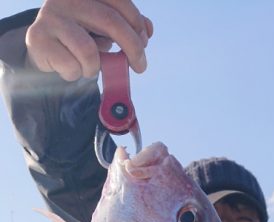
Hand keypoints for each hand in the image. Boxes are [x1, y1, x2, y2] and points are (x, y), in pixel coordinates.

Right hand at [25, 0, 152, 80]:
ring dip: (95, 68)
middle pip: (110, 22)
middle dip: (132, 48)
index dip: (136, 22)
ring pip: (89, 51)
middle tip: (140, 67)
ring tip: (89, 67)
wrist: (45, 49)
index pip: (119, 1)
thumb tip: (146, 30)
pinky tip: (69, 68)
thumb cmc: (80, 36)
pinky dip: (76, 74)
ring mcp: (51, 16)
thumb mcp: (105, 28)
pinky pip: (71, 66)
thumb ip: (126, 26)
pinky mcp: (38, 37)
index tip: (145, 42)